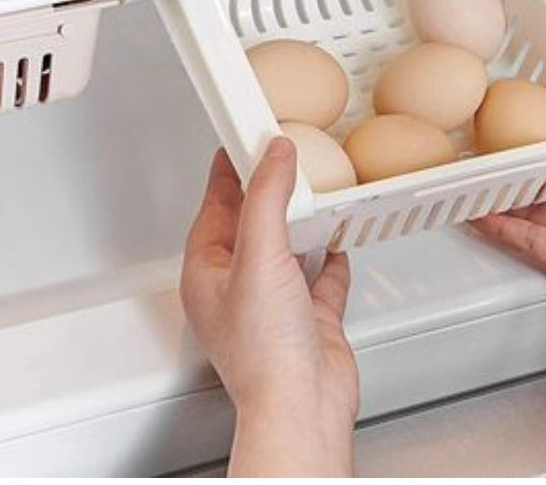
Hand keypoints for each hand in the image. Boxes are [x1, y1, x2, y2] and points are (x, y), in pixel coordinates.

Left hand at [180, 138, 357, 476]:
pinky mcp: (310, 320)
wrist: (304, 405)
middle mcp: (239, 287)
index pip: (214, 207)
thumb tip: (273, 155)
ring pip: (286, 249)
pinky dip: (328, 259)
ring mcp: (275, 305)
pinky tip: (337, 243)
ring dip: (301, 221)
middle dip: (268, 191)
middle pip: (251, 224)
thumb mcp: (259, 254)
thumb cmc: (264, 351)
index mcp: (208, 272)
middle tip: (283, 158)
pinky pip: (319, 279)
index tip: (239, 140)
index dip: (228, 172)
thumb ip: (266, 197)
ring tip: (314, 192)